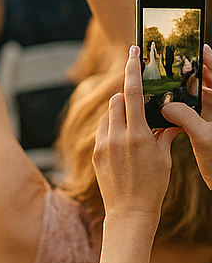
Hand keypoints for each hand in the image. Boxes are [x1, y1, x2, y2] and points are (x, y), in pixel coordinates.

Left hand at [94, 46, 173, 225]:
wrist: (130, 211)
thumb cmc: (154, 185)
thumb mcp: (164, 158)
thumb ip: (162, 134)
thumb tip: (167, 118)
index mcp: (138, 135)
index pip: (134, 93)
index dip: (132, 70)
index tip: (132, 51)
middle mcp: (117, 136)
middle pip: (117, 101)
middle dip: (127, 97)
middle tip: (139, 103)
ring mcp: (103, 144)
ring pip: (109, 115)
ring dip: (119, 113)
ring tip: (134, 128)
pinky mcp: (96, 152)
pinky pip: (103, 130)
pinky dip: (113, 128)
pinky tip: (124, 141)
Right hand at [162, 44, 211, 190]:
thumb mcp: (204, 140)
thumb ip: (186, 119)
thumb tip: (166, 106)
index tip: (201, 48)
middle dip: (197, 73)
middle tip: (179, 62)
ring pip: (206, 97)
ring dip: (191, 89)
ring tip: (173, 80)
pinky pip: (200, 111)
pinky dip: (188, 105)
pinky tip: (174, 104)